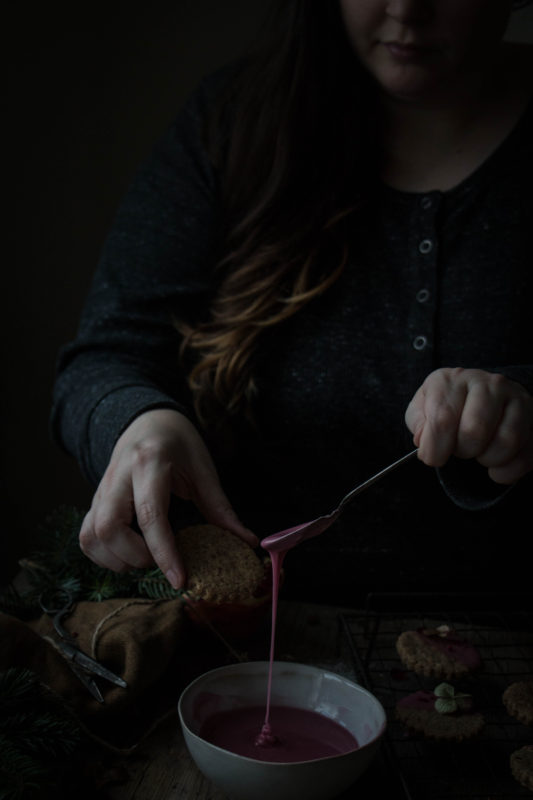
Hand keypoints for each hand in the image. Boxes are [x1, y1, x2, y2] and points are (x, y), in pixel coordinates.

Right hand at [79, 408, 257, 588]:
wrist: (148, 419)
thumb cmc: (179, 442)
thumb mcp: (203, 468)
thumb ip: (221, 507)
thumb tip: (247, 541)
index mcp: (150, 463)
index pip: (151, 515)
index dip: (164, 553)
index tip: (180, 579)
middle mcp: (119, 475)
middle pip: (109, 528)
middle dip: (135, 557)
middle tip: (159, 559)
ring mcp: (102, 488)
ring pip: (91, 534)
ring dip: (116, 559)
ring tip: (144, 558)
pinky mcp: (94, 499)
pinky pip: (86, 535)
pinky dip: (103, 554)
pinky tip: (126, 554)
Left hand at [405, 367, 532, 483]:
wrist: (481, 396)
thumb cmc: (448, 405)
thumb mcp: (423, 408)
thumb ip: (418, 423)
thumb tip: (424, 439)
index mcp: (453, 380)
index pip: (442, 419)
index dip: (435, 448)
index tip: (432, 457)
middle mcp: (488, 383)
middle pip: (475, 432)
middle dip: (462, 451)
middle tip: (460, 448)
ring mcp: (516, 398)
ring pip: (506, 442)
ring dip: (487, 460)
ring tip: (478, 453)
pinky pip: (525, 455)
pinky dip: (506, 471)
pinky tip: (495, 466)